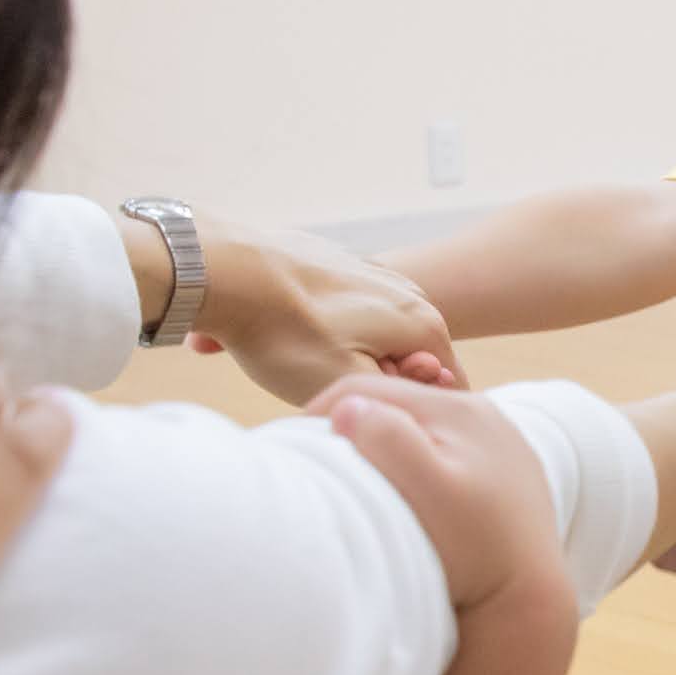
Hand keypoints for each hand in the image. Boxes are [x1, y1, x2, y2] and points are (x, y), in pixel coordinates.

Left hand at [199, 220, 461, 402]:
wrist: (227, 268)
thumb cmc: (285, 331)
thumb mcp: (348, 383)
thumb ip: (401, 393)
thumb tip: (428, 393)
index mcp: (424, 322)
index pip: (448, 387)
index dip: (410, 410)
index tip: (366, 410)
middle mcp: (408, 292)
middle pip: (408, 361)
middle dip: (374, 382)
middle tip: (323, 384)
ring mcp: (371, 273)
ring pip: (374, 337)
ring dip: (345, 358)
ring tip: (297, 358)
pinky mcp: (335, 264)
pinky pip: (344, 314)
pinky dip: (322, 333)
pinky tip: (283, 336)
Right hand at [313, 373, 572, 615]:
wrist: (529, 605)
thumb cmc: (475, 554)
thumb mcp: (429, 492)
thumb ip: (390, 441)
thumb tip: (347, 407)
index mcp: (460, 410)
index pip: (369, 391)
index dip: (321, 413)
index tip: (292, 447)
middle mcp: (485, 416)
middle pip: (397, 406)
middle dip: (352, 428)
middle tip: (315, 464)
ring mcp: (500, 445)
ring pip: (422, 431)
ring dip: (385, 448)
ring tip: (355, 481)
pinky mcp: (507, 475)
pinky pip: (448, 456)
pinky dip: (417, 468)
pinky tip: (404, 497)